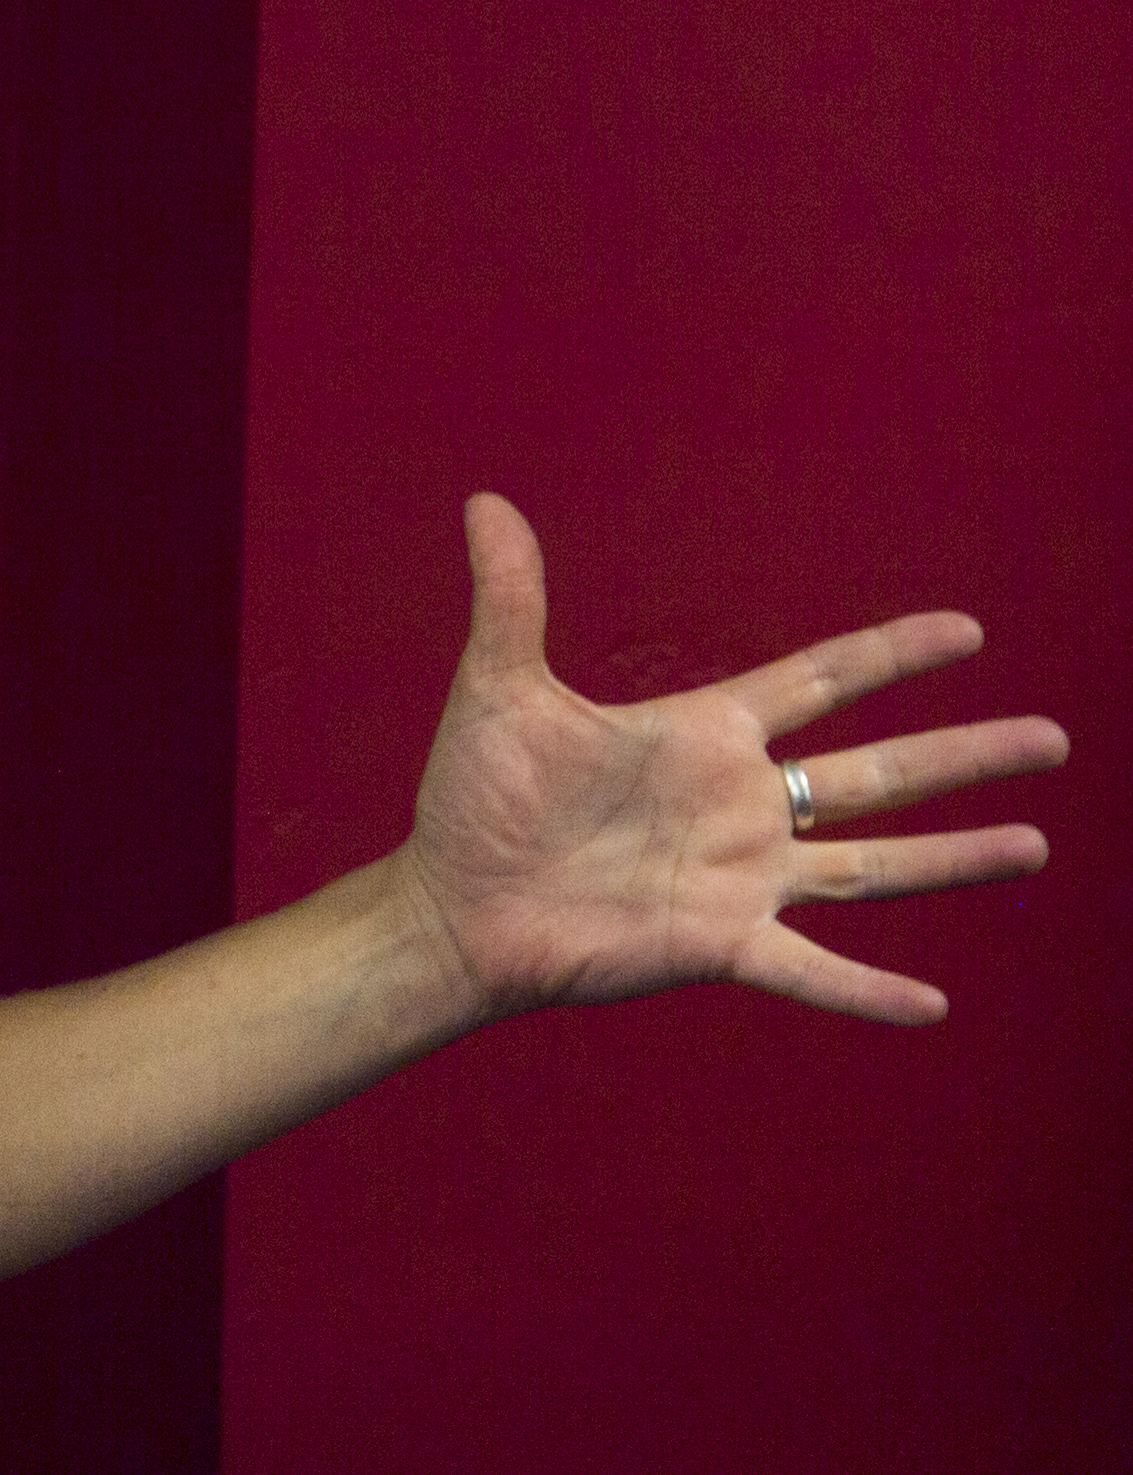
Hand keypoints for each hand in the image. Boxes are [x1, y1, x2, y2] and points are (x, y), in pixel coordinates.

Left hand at [400, 493, 1064, 1026]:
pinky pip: (811, 970)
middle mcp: (740, 805)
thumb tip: (484, 502)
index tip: (968, 631)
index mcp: (702, 735)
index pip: (821, 681)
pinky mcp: (719, 945)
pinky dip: (867, 992)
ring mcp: (739, 878)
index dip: (894, 654)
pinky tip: (933, 1005)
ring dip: (953, 857)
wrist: (455, 903)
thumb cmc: (476, 799)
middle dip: (965, 754)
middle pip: (878, 772)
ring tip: (1036, 844)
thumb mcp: (501, 689)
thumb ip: (511, 599)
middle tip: (1053, 736)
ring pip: (873, 866)